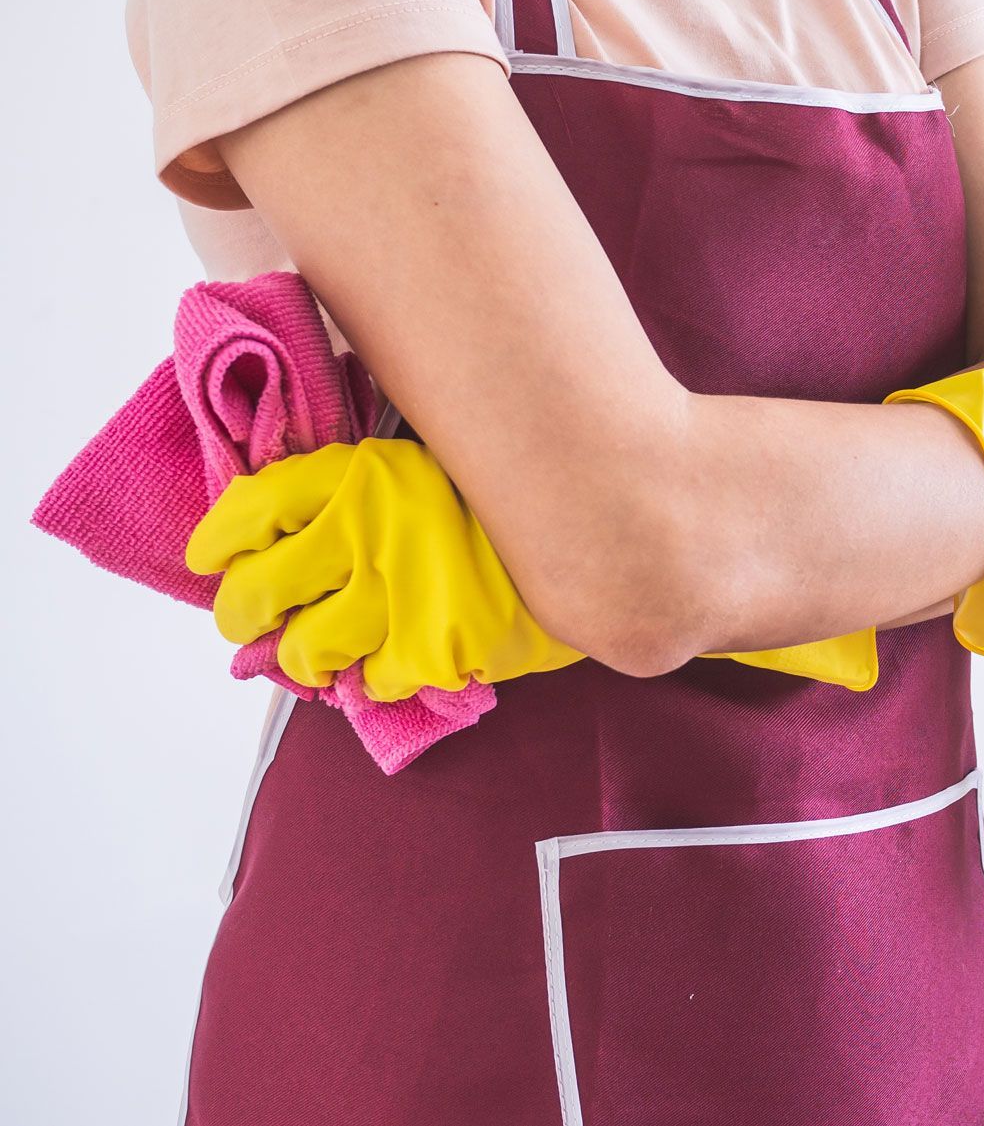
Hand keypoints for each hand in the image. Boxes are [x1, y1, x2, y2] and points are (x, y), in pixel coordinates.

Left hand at [187, 439, 583, 701]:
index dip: (220, 541)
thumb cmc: (514, 499)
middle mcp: (371, 530)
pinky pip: (373, 683)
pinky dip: (376, 681)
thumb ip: (373, 484)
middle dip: (245, 615)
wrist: (608, 531)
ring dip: (305, 659)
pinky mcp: (435, 649)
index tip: (214, 559)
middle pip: (259, 588)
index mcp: (366, 474)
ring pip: (306, 649)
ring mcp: (401, 594)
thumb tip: (299, 525)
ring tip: (318, 654)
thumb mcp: (437, 461)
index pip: (256, 506)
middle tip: (254, 623)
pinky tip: (390, 664)